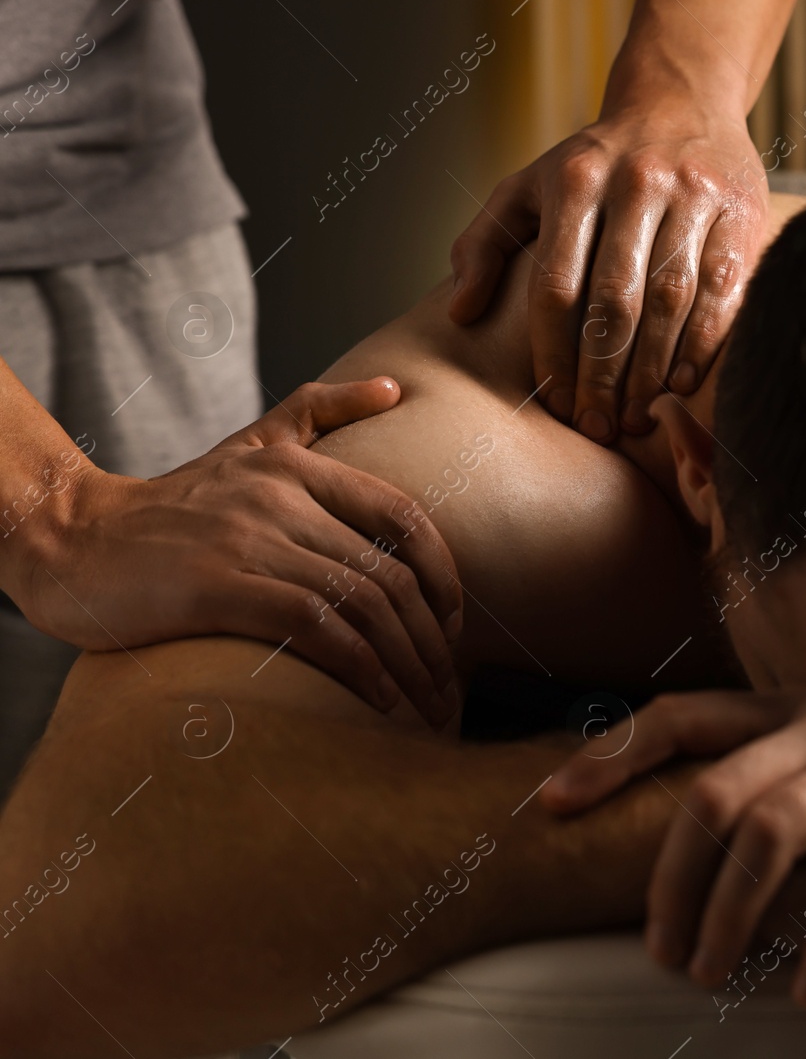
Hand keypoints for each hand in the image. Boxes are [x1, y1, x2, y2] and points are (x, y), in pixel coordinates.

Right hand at [15, 378, 462, 725]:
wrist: (68, 539)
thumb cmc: (172, 508)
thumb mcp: (249, 442)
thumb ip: (320, 412)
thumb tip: (395, 386)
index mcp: (298, 465)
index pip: (405, 517)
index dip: (444, 577)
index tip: (452, 627)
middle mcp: (281, 496)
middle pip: (392, 573)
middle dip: (432, 640)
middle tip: (445, 687)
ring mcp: (249, 540)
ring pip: (363, 603)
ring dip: (407, 664)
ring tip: (422, 705)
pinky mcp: (218, 587)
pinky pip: (316, 626)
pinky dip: (360, 668)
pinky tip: (378, 699)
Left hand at [447, 101, 767, 442]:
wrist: (682, 102)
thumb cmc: (595, 162)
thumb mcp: (527, 186)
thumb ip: (484, 244)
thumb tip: (459, 312)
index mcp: (576, 181)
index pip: (558, 286)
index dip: (556, 355)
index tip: (558, 405)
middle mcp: (635, 183)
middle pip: (615, 300)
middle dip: (604, 375)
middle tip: (600, 426)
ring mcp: (693, 196)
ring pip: (670, 300)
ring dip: (652, 369)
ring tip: (638, 417)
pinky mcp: (740, 212)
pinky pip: (722, 289)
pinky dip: (703, 342)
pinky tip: (683, 382)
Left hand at [545, 692, 805, 1002]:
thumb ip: (797, 779)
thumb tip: (717, 835)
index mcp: (801, 710)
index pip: (682, 717)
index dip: (610, 755)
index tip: (547, 805)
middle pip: (713, 793)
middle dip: (668, 878)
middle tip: (655, 953)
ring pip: (773, 831)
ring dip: (728, 912)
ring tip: (705, 975)